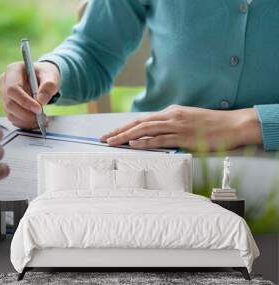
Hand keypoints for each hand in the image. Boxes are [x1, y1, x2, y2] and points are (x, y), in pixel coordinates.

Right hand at [0, 61, 59, 128]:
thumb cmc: (45, 75)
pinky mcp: (8, 106)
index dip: (24, 101)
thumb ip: (49, 86)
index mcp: (13, 70)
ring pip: (11, 113)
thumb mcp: (51, 76)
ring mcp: (4, 95)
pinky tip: (36, 121)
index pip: (12, 89)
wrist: (43, 79)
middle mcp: (5, 82)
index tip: (39, 109)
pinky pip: (14, 118)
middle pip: (10, 103)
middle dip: (26, 114)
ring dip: (27, 120)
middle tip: (43, 117)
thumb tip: (41, 100)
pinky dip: (26, 123)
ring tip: (43, 120)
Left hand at [101, 105, 261, 150]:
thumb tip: (153, 135)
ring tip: (112, 142)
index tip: (111, 134)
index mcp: (170, 112)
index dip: (124, 127)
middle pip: (138, 123)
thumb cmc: (210, 124)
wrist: (233, 124)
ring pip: (145, 130)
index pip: (141, 120)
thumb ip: (170, 126)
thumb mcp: (186, 120)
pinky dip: (145, 142)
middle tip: (103, 139)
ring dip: (126, 136)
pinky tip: (133, 144)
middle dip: (119, 131)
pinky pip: (160, 139)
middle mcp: (170, 116)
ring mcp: (177, 126)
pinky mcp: (184, 136)